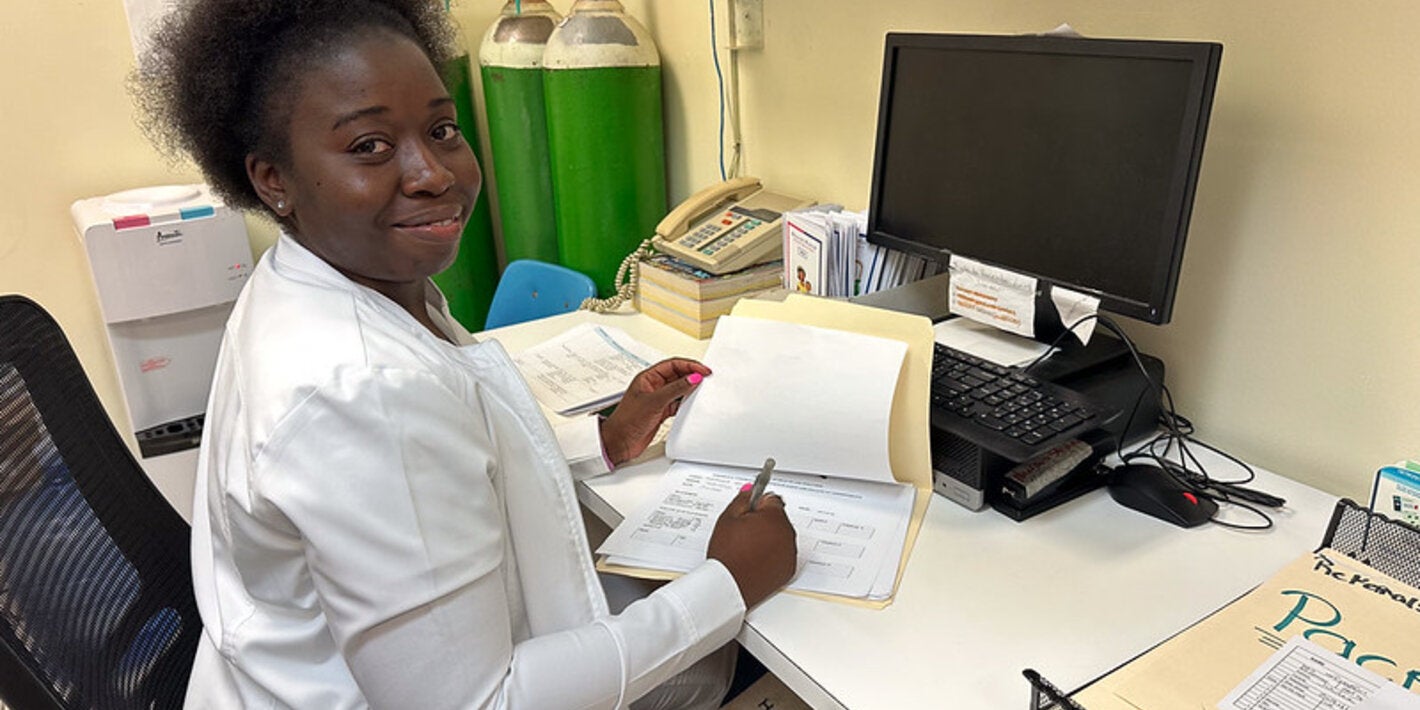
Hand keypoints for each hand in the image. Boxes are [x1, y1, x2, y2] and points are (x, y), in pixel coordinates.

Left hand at [599, 358, 711, 465]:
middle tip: (706, 378)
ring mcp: (658, 400)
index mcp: (648, 377)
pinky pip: (678, 403)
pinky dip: (686, 403)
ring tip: (702, 390)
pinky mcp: (661, 412)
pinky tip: (692, 405)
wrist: (619, 442)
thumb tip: (692, 378)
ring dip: (690, 389)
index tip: (703, 371)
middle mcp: (653, 387)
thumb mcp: (654, 401)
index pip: (672, 365)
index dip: (689, 365)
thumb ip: (675, 389)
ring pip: (679, 389)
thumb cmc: (626, 421)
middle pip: (677, 375)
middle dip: (692, 375)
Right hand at [707, 488, 797, 608]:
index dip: (756, 506)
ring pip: (781, 536)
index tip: (748, 514)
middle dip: (764, 522)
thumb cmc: (727, 554)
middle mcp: (787, 534)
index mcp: (774, 517)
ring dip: (769, 538)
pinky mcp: (789, 569)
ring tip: (747, 549)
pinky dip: (773, 555)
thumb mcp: (728, 517)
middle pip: (778, 518)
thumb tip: (752, 490)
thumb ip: (743, 499)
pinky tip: (755, 560)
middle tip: (743, 534)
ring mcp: (790, 552)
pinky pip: (782, 555)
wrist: (728, 585)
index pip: (771, 499)